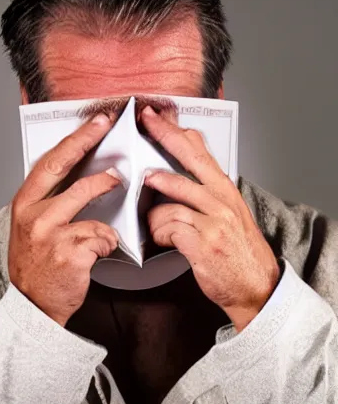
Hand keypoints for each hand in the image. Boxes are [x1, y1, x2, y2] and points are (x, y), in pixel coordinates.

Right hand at [9, 113, 120, 326]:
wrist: (34, 303)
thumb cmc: (36, 262)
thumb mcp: (32, 226)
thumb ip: (49, 200)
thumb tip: (78, 173)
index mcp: (24, 203)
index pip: (49, 163)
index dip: (73, 140)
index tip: (93, 123)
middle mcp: (33, 213)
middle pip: (63, 168)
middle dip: (86, 141)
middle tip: (106, 126)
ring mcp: (50, 232)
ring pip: (87, 198)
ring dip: (106, 191)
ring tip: (112, 194)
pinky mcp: (70, 251)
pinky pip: (102, 234)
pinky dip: (107, 241)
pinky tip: (97, 251)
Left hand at [140, 105, 279, 331]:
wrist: (257, 285)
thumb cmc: (238, 250)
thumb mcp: (228, 213)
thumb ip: (206, 192)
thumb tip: (180, 174)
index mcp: (225, 189)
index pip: (200, 151)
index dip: (176, 131)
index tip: (157, 117)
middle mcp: (221, 199)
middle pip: (189, 158)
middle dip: (164, 136)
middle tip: (146, 122)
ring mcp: (214, 219)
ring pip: (172, 195)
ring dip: (155, 206)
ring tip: (148, 207)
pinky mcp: (203, 242)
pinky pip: (169, 226)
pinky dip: (158, 232)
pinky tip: (161, 239)